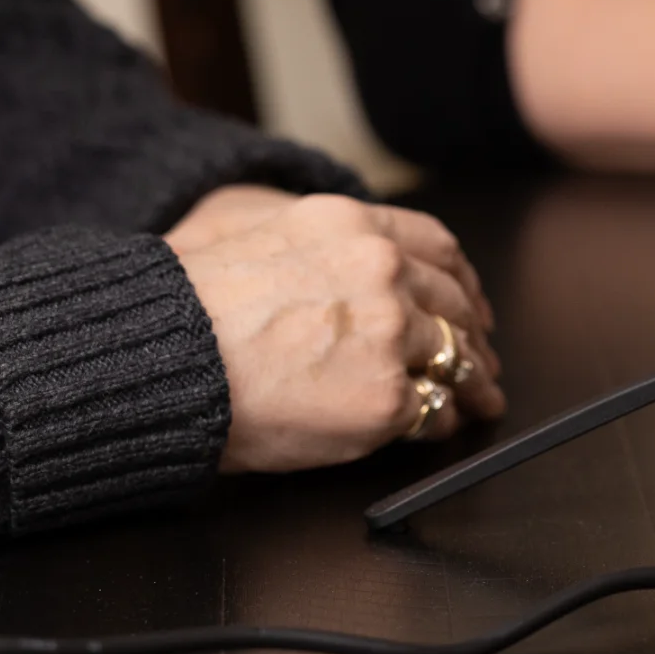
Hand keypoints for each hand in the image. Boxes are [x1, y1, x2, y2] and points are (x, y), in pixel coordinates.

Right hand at [172, 194, 505, 473]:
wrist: (171, 361)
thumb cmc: (194, 314)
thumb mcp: (269, 246)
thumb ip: (329, 256)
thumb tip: (372, 287)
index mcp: (352, 226)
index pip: (437, 246)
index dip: (462, 280)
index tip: (469, 302)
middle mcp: (382, 270)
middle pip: (454, 303)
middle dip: (474, 336)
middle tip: (483, 359)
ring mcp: (392, 332)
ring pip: (455, 357)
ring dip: (472, 382)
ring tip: (478, 400)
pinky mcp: (389, 395)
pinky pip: (435, 410)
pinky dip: (441, 421)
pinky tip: (437, 427)